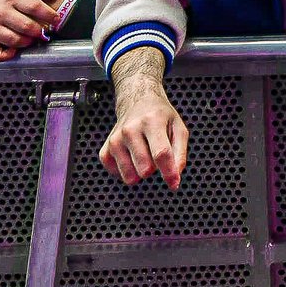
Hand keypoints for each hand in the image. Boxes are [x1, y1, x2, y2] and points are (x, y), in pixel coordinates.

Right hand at [0, 0, 65, 60]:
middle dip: (39, 32)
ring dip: (27, 42)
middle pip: (27, 26)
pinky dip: (8, 55)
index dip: (49, 15)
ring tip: (30, 39)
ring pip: (15, 41)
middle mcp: (0, 13)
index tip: (56, 20)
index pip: (35, 6)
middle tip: (43, 32)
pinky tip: (14, 50)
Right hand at [100, 72, 190, 187]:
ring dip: (140, 172)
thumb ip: (180, 154)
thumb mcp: (178, 128)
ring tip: (144, 154)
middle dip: (155, 169)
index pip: (160, 153)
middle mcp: (130, 130)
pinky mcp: (105, 150)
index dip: (169, 172)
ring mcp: (115, 140)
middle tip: (155, 154)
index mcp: (152, 121)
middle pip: (145, 168)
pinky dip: (128, 171)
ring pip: (130, 176)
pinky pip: (118, 175)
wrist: (137, 102)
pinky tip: (132, 157)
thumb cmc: (160, 117)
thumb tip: (175, 178)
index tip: (174, 184)